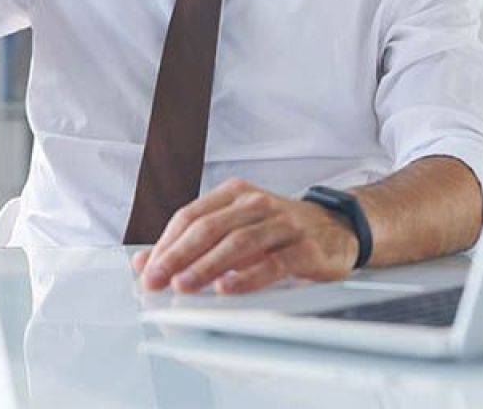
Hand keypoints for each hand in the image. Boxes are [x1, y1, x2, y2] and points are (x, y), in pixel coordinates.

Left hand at [131, 178, 358, 294]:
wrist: (337, 228)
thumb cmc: (278, 230)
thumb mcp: (234, 228)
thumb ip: (192, 243)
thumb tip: (145, 263)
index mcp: (234, 194)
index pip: (190, 215)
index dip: (166, 243)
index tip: (147, 271)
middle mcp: (255, 203)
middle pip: (208, 227)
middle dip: (178, 255)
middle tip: (157, 280)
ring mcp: (281, 223)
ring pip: (236, 242)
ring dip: (206, 266)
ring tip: (184, 286)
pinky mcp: (303, 247)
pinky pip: (271, 262)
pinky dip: (246, 276)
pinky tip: (227, 288)